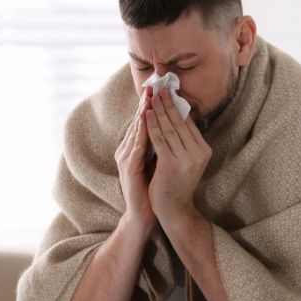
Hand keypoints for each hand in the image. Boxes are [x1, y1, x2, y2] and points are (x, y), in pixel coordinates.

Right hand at [114, 86, 155, 232]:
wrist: (145, 213)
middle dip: (146, 104)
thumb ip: (161, 144)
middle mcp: (127, 150)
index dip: (150, 105)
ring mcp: (126, 159)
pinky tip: (146, 122)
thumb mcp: (159, 160)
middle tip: (154, 86)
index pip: (142, 121)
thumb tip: (175, 125)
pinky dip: (141, 133)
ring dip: (142, 114)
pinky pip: (136, 147)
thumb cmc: (153, 187)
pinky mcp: (128, 169)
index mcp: (134, 147)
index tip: (159, 89)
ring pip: (135, 131)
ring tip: (149, 98)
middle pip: (137, 122)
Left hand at [146, 88, 211, 230]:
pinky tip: (146, 113)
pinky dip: (151, 124)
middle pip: (179, 122)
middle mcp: (198, 153)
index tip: (169, 90)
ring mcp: (186, 159)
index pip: (189, 123)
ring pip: (168, 128)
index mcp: (204, 150)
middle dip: (168, 103)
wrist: (174, 209)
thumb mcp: (186, 159)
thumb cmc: (176, 183)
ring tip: (151, 96)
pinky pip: (159, 139)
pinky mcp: (171, 164)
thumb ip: (184, 141)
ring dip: (158, 110)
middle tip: (160, 86)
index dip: (178, 105)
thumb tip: (178, 114)